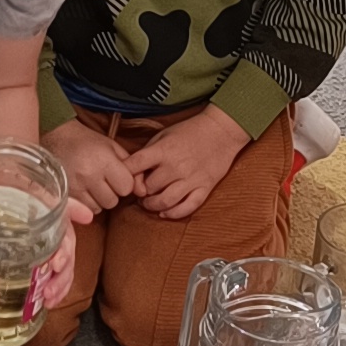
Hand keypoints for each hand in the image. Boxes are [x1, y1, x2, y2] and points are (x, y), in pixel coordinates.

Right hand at [43, 116, 138, 220]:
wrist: (58, 138)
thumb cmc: (89, 142)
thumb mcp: (113, 147)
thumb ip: (131, 167)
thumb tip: (141, 190)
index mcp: (104, 161)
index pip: (126, 187)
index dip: (124, 183)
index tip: (117, 176)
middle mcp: (89, 176)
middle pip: (113, 201)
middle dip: (112, 193)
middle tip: (105, 182)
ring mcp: (76, 187)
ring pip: (99, 208)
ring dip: (100, 200)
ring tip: (94, 186)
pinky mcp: (67, 195)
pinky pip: (85, 209)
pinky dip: (88, 203)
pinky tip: (85, 191)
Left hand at [126, 103, 246, 220]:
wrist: (222, 131)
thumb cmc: (189, 131)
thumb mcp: (163, 135)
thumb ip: (147, 153)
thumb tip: (131, 172)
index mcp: (163, 150)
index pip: (135, 165)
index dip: (124, 175)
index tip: (122, 179)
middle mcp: (176, 166)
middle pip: (149, 188)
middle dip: (140, 192)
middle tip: (140, 191)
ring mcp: (191, 179)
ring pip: (165, 202)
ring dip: (152, 206)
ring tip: (149, 203)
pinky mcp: (204, 187)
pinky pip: (187, 207)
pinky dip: (173, 213)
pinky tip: (165, 212)